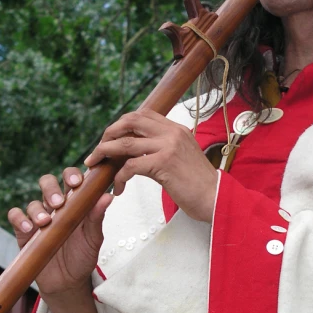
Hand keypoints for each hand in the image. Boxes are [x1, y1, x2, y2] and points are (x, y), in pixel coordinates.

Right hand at [7, 167, 112, 301]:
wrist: (67, 282)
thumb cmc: (83, 256)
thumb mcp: (93, 238)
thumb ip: (97, 217)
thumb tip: (108, 196)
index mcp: (75, 203)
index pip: (71, 179)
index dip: (72, 175)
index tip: (77, 182)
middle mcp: (55, 207)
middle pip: (48, 183)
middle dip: (51, 188)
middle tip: (59, 202)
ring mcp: (39, 218)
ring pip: (33, 202)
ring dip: (38, 209)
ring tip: (45, 222)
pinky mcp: (24, 231)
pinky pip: (15, 216)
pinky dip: (19, 219)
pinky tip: (28, 228)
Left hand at [84, 109, 217, 222]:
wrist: (217, 197)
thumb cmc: (199, 184)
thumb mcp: (183, 157)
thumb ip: (163, 149)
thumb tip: (139, 153)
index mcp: (176, 129)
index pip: (143, 115)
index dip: (122, 124)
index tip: (111, 138)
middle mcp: (172, 133)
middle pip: (130, 121)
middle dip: (109, 133)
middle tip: (98, 149)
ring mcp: (167, 146)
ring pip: (125, 143)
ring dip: (105, 153)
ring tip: (96, 165)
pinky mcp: (163, 164)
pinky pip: (130, 166)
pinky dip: (119, 177)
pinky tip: (118, 187)